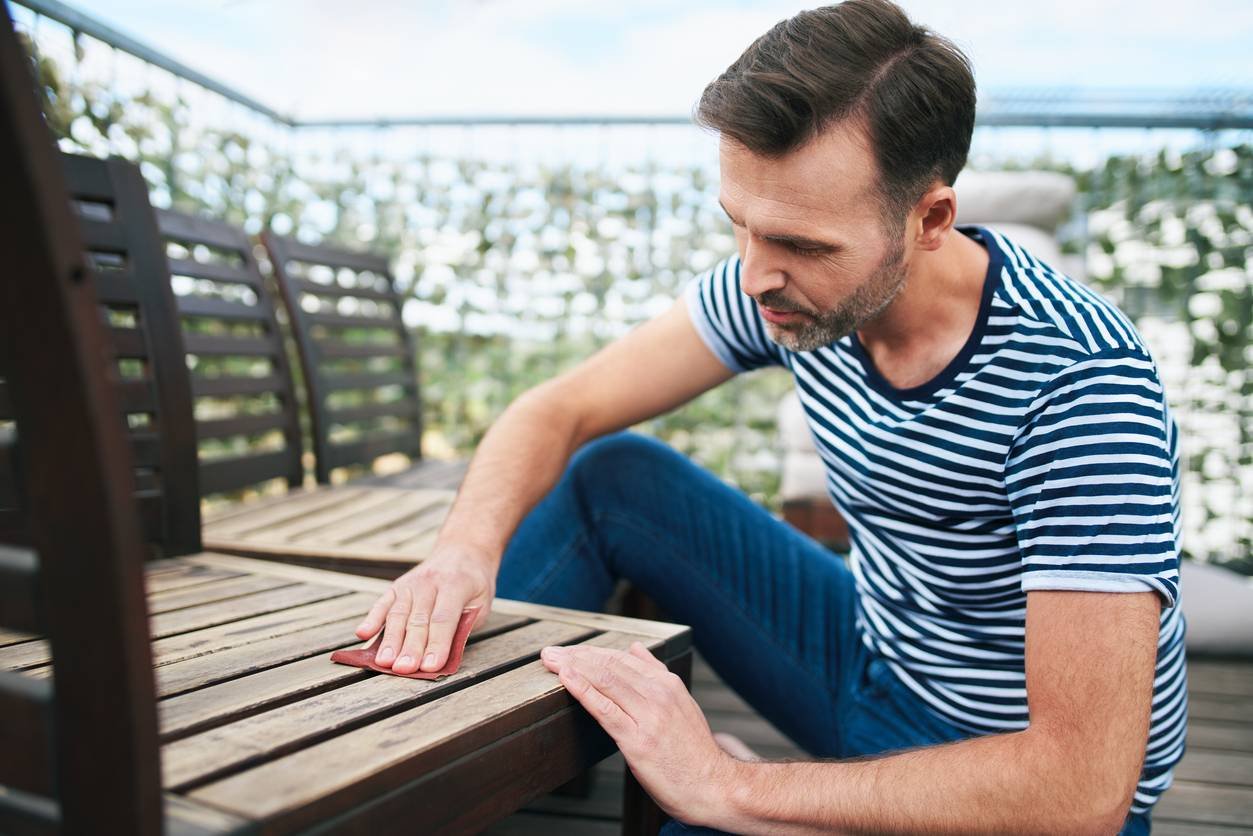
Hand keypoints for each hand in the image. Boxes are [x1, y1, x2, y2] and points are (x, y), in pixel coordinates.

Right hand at [354, 543, 495, 673]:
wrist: (463, 549)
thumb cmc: (474, 584)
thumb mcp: (481, 603)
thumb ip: (464, 626)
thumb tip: (444, 658)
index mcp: (456, 585)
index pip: (444, 619)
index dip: (437, 644)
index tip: (430, 666)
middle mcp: (430, 582)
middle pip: (418, 619)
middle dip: (411, 647)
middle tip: (403, 669)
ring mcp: (411, 583)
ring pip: (398, 614)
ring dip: (390, 640)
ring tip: (383, 662)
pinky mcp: (397, 586)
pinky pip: (382, 603)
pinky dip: (371, 618)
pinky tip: (363, 634)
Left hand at [540, 642, 737, 824]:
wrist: (713, 787)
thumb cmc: (693, 752)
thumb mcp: (681, 704)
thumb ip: (656, 675)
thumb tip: (635, 649)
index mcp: (668, 684)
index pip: (622, 658)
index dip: (591, 652)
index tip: (569, 650)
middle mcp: (659, 694)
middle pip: (610, 666)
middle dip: (577, 655)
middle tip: (551, 651)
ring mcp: (648, 716)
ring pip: (606, 681)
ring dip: (573, 666)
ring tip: (551, 660)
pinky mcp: (638, 740)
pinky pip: (605, 709)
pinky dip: (583, 690)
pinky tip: (566, 679)